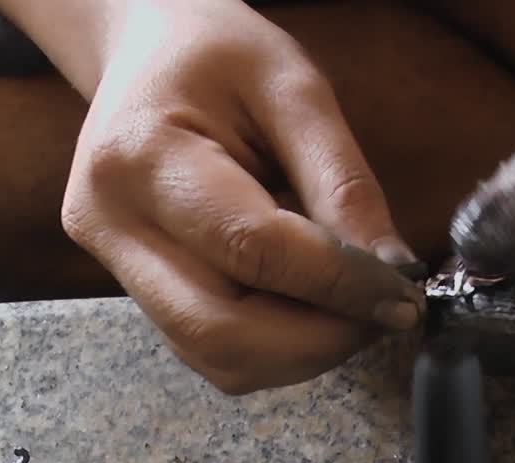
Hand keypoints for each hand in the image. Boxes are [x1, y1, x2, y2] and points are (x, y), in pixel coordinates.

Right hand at [1, 0, 424, 393]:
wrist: (147, 51)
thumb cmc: (219, 55)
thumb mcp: (295, 88)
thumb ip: (342, 182)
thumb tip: (391, 270)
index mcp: (142, 158)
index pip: (251, 249)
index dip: (338, 285)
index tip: (403, 296)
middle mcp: (111, 224)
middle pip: (221, 332)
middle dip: (319, 340)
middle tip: (381, 312)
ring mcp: (114, 266)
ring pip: (217, 358)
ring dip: (300, 352)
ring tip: (346, 301)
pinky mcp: (135, 292)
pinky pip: (211, 350)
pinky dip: (274, 346)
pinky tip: (305, 301)